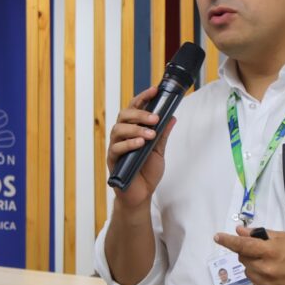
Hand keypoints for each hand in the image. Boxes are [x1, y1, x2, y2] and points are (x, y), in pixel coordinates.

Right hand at [106, 87, 175, 209]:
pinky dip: (129, 144)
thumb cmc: (147, 172)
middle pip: (124, 116)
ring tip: (150, 134)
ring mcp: (116, 147)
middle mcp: (122, 135)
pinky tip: (140, 144)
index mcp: (132, 130)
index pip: (134, 108)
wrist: (141, 195)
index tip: (155, 90)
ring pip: (118, 130)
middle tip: (155, 118)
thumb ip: (163, 134)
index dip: (143, 98)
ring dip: (135, 129)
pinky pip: (117, 148)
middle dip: (140, 114)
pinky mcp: (112, 160)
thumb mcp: (159, 151)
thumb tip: (172, 116)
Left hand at [213, 226, 284, 284]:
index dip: (228, 241)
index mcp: (270, 252)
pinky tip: (275, 275)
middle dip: (248, 252)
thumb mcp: (284, 238)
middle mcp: (266, 269)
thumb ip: (260, 235)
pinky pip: (256, 284)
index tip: (218, 237)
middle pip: (243, 258)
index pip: (242, 245)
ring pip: (248, 272)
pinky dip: (260, 278)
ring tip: (272, 264)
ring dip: (254, 266)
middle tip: (262, 251)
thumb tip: (241, 232)